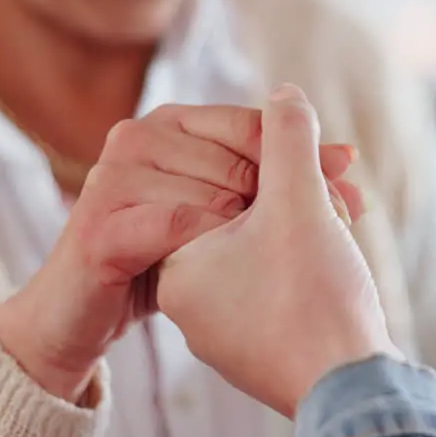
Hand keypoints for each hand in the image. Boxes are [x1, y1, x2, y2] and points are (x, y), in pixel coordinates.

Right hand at [0, 104, 357, 402]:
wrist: (85, 314)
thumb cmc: (164, 255)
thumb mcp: (227, 211)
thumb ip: (280, 178)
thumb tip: (349, 156)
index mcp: (169, 123)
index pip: (252, 124)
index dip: (305, 153)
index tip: (350, 176)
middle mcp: (136, 136)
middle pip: (237, 158)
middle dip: (292, 192)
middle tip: (338, 224)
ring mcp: (111, 177)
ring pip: (212, 191)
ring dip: (257, 225)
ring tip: (293, 256)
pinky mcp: (98, 226)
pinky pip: (175, 226)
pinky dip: (213, 245)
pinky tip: (240, 266)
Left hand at [157, 85, 399, 418]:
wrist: (352, 393)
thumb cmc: (317, 299)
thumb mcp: (300, 202)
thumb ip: (286, 139)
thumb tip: (283, 92)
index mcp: (177, 263)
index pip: (220, 184)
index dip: (276, 163)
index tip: (322, 166)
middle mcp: (189, 301)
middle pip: (245, 217)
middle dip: (301, 197)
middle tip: (346, 194)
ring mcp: (223, 331)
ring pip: (265, 251)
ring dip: (311, 230)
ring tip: (349, 231)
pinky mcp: (258, 350)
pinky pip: (278, 288)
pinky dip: (310, 269)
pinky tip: (342, 271)